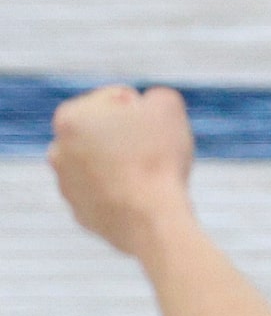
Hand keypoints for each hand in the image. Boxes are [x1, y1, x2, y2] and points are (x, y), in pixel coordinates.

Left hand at [50, 85, 197, 259]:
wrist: (152, 220)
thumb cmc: (157, 158)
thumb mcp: (167, 106)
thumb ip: (156, 95)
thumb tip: (151, 105)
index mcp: (69, 117)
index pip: (116, 100)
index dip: (144, 112)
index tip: (154, 132)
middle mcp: (57, 150)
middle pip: (105, 133)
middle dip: (128, 138)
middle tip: (154, 154)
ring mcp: (67, 186)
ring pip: (103, 165)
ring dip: (124, 166)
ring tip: (149, 179)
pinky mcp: (81, 214)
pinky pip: (107, 196)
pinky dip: (123, 195)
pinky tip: (141, 200)